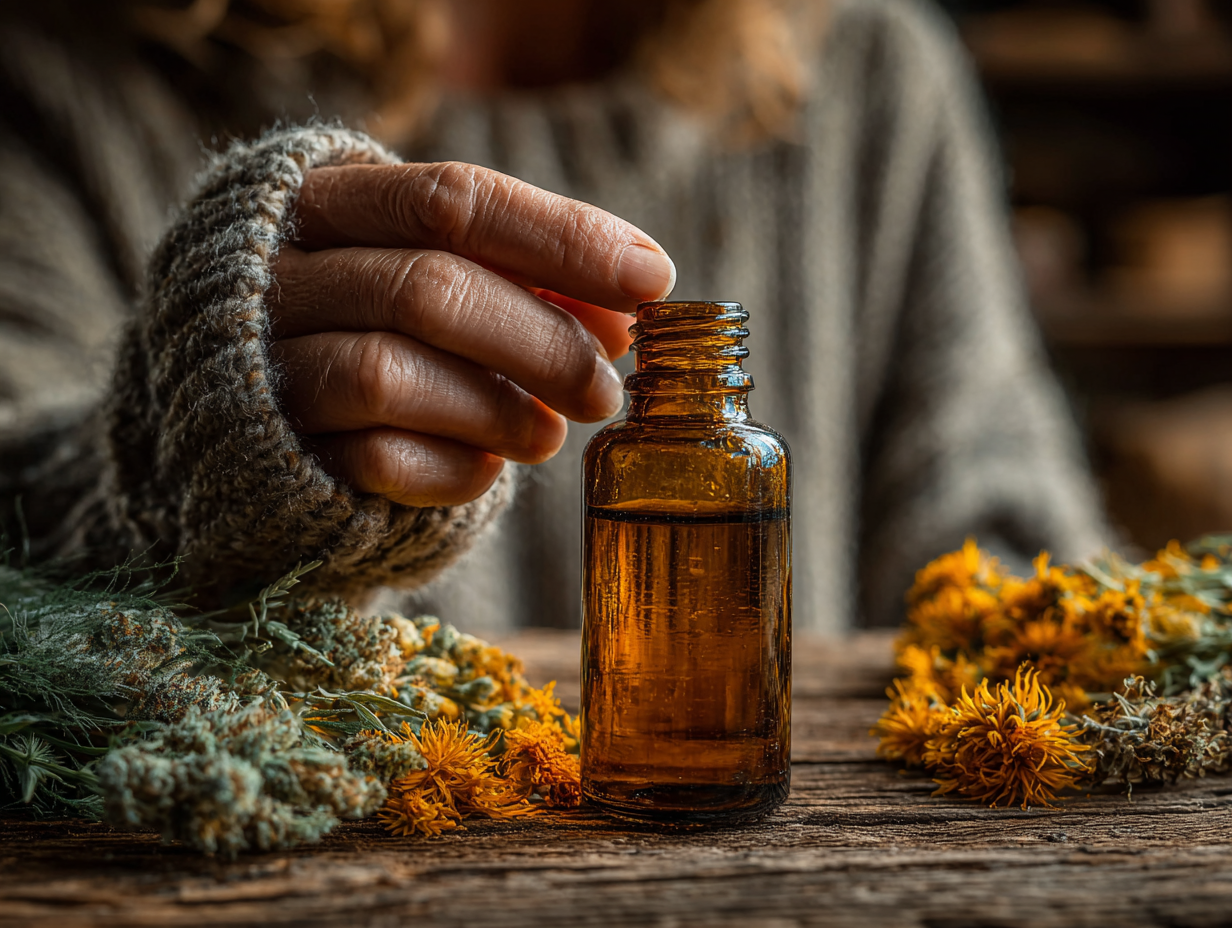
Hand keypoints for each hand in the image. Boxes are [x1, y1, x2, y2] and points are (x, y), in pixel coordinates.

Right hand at [269, 162, 675, 507]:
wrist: (246, 408)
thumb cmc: (367, 322)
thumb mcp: (431, 271)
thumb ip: (516, 271)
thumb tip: (636, 293)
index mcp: (328, 201)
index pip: (456, 198)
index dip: (564, 237)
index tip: (652, 279)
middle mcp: (280, 273)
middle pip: (429, 289)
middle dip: (541, 339)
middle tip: (606, 386)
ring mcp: (263, 363)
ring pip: (389, 373)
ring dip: (497, 409)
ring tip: (550, 435)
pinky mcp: (268, 450)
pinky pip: (369, 459)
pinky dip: (448, 468)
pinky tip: (485, 470)